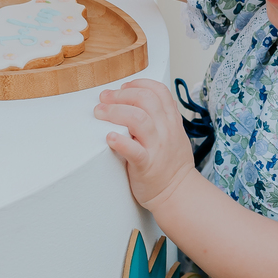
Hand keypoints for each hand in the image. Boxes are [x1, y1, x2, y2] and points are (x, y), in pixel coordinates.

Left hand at [94, 78, 193, 209]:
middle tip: (104, 98)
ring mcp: (157, 147)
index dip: (138, 84)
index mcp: (171, 121)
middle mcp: (165, 130)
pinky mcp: (146, 165)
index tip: (123, 87)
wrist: (178, 192)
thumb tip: (139, 100)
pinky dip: (120, 142)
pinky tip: (109, 137)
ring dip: (115, 112)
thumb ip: (162, 117)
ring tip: (100, 112)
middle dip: (121, 95)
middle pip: (145, 99)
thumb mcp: (175, 134)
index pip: (159, 91)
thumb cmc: (171, 165)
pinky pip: (133, 151)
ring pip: (138, 119)